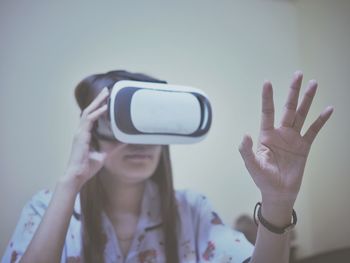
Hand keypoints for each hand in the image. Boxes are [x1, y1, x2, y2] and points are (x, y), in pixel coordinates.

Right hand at [63, 87, 108, 191]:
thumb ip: (112, 147)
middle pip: (89, 110)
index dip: (98, 107)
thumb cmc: (87, 167)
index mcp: (85, 135)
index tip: (106, 100)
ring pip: (88, 112)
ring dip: (97, 102)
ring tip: (106, 93)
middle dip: (98, 100)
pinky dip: (98, 112)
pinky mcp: (81, 135)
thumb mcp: (104, 155)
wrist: (78, 175)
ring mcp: (80, 132)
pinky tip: (105, 107)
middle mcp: (81, 131)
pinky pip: (89, 120)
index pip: (92, 117)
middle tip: (107, 90)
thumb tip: (124, 142)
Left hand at [239, 72, 332, 208]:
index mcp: (266, 135)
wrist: (278, 192)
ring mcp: (293, 138)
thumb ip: (246, 151)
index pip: (267, 112)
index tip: (267, 82)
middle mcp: (281, 133)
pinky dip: (321, 120)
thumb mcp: (252, 165)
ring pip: (302, 115)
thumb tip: (244, 135)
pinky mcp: (304, 146)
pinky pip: (314, 130)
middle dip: (293, 91)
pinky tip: (329, 109)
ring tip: (314, 84)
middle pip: (288, 108)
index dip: (267, 98)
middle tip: (299, 74)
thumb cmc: (263, 179)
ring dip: (308, 100)